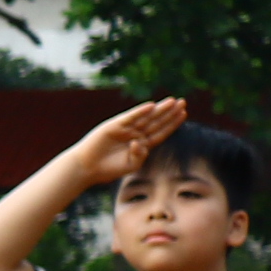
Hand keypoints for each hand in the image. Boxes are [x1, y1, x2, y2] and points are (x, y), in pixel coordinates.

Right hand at [75, 96, 190, 188]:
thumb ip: (141, 155)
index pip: (161, 131)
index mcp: (142, 144)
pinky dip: (140, 111)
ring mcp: (125, 129)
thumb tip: (141, 141)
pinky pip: (130, 117)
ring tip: (173, 101)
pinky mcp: (114, 125)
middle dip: (169, 112)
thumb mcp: (132, 165)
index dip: (172, 123)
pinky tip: (151, 106)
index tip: (183, 113)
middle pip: (156, 121)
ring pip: (146, 117)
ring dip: (159, 109)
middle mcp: (135, 134)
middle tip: (182, 101)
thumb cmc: (109, 169)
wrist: (87, 167)